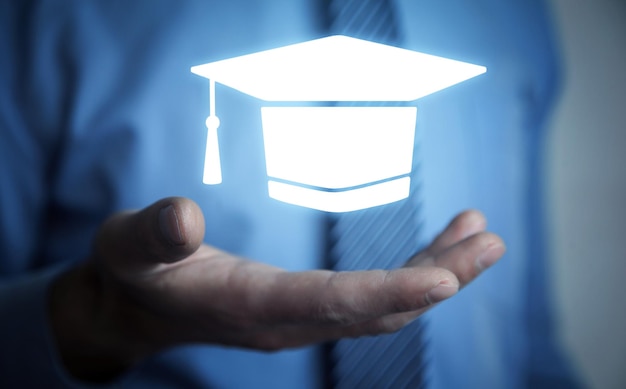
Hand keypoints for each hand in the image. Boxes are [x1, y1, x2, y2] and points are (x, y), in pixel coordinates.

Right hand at [49, 197, 504, 381]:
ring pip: (380, 306)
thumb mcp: (127, 246)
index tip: (445, 280)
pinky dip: (407, 273)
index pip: (327, 303)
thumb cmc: (133, 272)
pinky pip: (368, 297)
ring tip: (480, 236)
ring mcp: (299, 318)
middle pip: (374, 310)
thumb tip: (183, 214)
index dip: (386, 293)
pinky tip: (436, 250)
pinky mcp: (304, 307)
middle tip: (490, 242)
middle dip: (436, 280)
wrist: (135, 309)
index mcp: (247, 305)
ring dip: (434, 275)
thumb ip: (153, 235)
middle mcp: (285, 321)